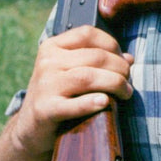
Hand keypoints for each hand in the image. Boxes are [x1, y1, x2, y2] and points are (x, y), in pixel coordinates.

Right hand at [14, 25, 133, 156]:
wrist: (30, 127)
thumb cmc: (58, 96)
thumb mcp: (71, 72)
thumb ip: (96, 62)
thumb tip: (129, 59)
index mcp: (52, 47)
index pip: (88, 34)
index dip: (112, 45)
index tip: (124, 61)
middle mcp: (47, 62)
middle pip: (95, 57)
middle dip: (120, 68)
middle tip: (128, 81)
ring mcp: (45, 85)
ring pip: (88, 77)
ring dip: (114, 84)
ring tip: (126, 93)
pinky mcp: (45, 109)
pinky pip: (73, 105)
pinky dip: (91, 103)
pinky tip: (105, 102)